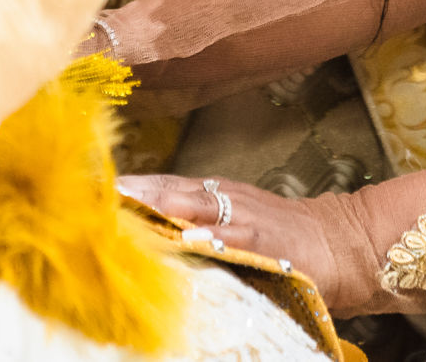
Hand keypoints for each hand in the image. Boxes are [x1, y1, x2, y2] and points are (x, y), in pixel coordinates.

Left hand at [117, 175, 386, 314]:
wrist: (338, 240)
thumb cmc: (278, 232)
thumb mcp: (232, 216)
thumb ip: (192, 217)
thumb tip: (141, 219)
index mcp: (210, 192)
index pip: (158, 184)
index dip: (125, 185)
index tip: (88, 187)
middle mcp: (222, 199)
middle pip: (167, 190)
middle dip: (132, 194)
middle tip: (94, 198)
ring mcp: (242, 218)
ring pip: (193, 208)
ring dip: (158, 209)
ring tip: (125, 211)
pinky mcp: (264, 239)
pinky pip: (231, 237)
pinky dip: (208, 236)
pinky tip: (188, 237)